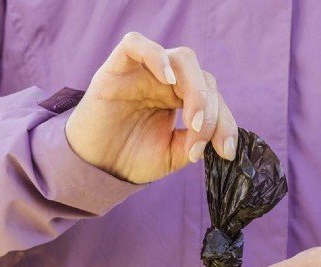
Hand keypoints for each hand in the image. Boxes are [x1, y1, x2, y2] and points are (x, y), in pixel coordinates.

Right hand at [65, 32, 237, 183]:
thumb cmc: (131, 157)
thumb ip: (195, 142)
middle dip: (212, 109)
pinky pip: (136, 44)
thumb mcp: (172, 155)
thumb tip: (218, 137)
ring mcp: (143, 72)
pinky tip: (168, 80)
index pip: (214, 97)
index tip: (226, 151)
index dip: (225, 122)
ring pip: (180, 58)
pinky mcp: (116, 68)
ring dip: (195, 88)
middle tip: (202, 136)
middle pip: (203, 76)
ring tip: (192, 119)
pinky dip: (155, 55)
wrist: (94, 167)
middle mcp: (165, 81)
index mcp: (180, 98)